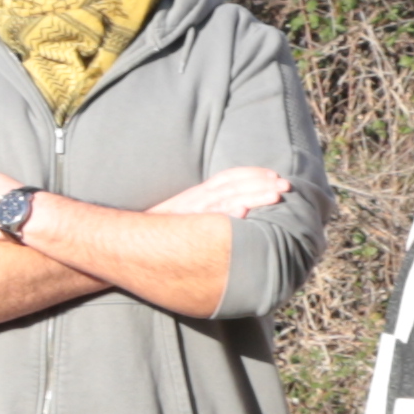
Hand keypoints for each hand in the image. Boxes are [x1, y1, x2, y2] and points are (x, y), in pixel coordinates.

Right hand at [147, 165, 290, 220]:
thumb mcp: (183, 214)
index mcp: (198, 194)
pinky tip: (242, 215)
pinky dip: (225, 215)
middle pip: (233, 186)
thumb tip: (234, 210)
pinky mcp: (184, 226)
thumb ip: (205, 209)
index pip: (228, 176)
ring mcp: (191, 213)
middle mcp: (196, 199)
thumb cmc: (159, 230)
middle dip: (261, 184)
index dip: (252, 174)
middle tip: (286, 186)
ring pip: (226, 200)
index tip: (274, 175)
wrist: (127, 239)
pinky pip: (207, 220)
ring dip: (252, 197)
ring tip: (274, 197)